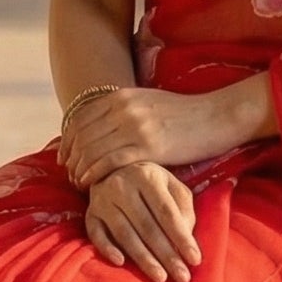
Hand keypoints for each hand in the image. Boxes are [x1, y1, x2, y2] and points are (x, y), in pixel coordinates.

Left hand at [62, 85, 217, 185]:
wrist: (217, 116)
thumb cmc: (185, 114)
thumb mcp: (149, 102)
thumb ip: (125, 110)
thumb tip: (103, 126)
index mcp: (122, 96)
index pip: (80, 119)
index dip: (67, 141)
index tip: (64, 158)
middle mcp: (123, 108)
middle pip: (82, 135)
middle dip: (71, 158)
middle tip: (69, 175)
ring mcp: (135, 126)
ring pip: (92, 150)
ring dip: (80, 169)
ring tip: (78, 183)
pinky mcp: (148, 146)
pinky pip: (110, 162)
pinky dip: (95, 175)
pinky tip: (92, 185)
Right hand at [83, 162, 201, 281]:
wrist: (114, 170)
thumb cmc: (150, 183)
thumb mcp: (172, 186)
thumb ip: (183, 208)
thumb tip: (186, 237)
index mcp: (147, 177)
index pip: (166, 212)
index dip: (181, 237)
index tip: (195, 260)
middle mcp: (123, 186)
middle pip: (147, 226)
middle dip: (166, 255)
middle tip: (182, 277)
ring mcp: (103, 200)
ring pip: (124, 234)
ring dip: (143, 258)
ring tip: (160, 277)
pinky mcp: (90, 214)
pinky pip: (96, 234)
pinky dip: (107, 249)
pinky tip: (121, 263)